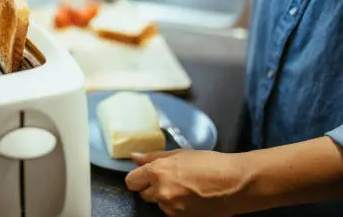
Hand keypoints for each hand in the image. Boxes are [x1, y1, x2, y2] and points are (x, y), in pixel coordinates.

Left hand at [126, 150, 247, 216]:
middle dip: (152, 187)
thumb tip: (134, 157)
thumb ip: (153, 157)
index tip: (146, 175)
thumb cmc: (210, 163)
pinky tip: (190, 198)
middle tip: (170, 179)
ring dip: (165, 198)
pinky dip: (177, 207)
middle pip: (143, 194)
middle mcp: (161, 192)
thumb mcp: (180, 154)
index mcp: (157, 172)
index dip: (138, 178)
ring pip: (158, 204)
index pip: (131, 181)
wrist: (235, 183)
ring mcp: (171, 208)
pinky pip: (171, 212)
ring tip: (184, 188)